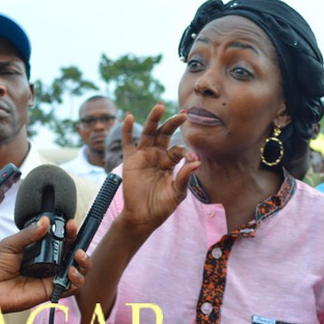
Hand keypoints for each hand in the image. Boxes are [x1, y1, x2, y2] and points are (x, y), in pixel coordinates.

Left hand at [0, 217, 88, 315]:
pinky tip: (71, 273)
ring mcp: (52, 276)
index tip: (69, 223)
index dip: (68, 230)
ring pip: (78, 269)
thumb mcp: (11, 244)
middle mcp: (49, 261)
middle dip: (79, 242)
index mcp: (41, 248)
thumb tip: (46, 221)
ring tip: (78, 255)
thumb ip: (29, 234)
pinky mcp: (52, 290)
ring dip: (84, 261)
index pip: (61, 237)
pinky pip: (71, 287)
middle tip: (74, 236)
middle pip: (73, 252)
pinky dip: (77, 280)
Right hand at [119, 104, 199, 234]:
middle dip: (173, 123)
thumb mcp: (178, 192)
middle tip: (184, 113)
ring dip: (153, 119)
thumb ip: (185, 176)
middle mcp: (157, 155)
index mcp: (170, 162)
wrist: (143, 217)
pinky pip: (128, 142)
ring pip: (148, 133)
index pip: (179, 149)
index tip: (192, 159)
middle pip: (165, 133)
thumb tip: (197, 161)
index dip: (186, 152)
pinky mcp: (130, 160)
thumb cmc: (162, 206)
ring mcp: (143, 156)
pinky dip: (126, 130)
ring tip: (159, 106)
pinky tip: (128, 117)